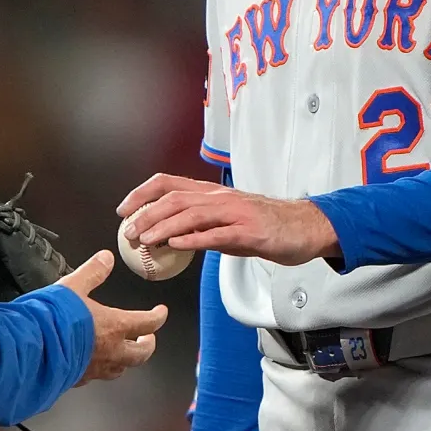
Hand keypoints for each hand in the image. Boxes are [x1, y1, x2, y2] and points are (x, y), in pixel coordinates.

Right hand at [57, 251, 167, 384]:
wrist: (32, 349)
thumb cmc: (54, 319)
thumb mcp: (74, 286)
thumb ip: (92, 272)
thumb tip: (106, 259)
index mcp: (114, 327)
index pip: (148, 324)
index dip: (158, 317)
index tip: (161, 312)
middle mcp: (110, 352)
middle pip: (140, 355)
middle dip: (147, 346)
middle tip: (147, 339)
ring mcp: (95, 369)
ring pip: (120, 369)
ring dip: (125, 360)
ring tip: (122, 353)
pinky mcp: (78, 379)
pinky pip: (96, 376)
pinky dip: (100, 369)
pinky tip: (92, 363)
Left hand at [117, 174, 339, 265]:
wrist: (306, 227)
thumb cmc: (268, 226)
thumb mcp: (229, 222)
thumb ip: (202, 227)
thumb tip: (172, 239)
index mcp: (213, 193)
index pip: (169, 183)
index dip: (142, 193)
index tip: (124, 210)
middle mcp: (220, 198)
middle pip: (174, 198)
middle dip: (146, 213)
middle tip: (128, 231)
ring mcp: (235, 212)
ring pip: (191, 214)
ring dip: (163, 226)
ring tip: (145, 239)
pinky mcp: (249, 231)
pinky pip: (216, 235)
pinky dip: (193, 239)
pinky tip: (176, 246)